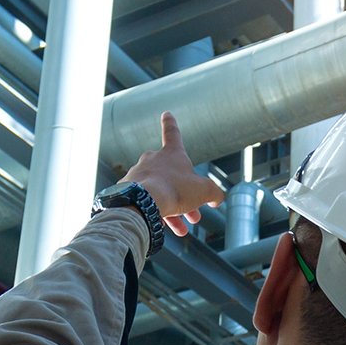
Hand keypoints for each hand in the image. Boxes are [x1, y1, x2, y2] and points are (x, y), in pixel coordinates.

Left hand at [118, 112, 224, 237]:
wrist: (143, 202)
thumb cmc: (174, 189)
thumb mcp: (204, 191)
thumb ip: (214, 193)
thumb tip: (217, 199)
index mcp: (171, 153)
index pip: (172, 133)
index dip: (171, 124)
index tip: (166, 114)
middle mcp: (152, 160)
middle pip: (172, 176)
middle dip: (185, 195)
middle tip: (194, 214)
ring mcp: (138, 175)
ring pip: (160, 192)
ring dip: (174, 210)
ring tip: (181, 228)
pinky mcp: (128, 191)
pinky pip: (147, 202)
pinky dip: (158, 214)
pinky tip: (166, 230)